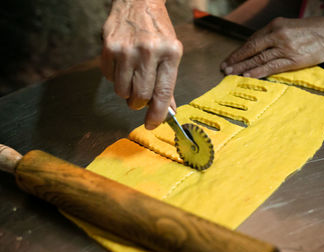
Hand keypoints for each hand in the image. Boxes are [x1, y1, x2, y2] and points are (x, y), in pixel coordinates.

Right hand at [101, 0, 182, 129]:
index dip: (157, 114)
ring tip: (132, 77)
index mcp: (170, 53)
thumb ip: (168, 82)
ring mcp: (127, 49)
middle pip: (141, 97)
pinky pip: (109, 78)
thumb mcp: (171, 52)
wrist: (138, 1)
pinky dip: (115, 78)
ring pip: (122, 91)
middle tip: (140, 98)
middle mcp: (149, 51)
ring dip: (126, 92)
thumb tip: (167, 110)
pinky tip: (122, 65)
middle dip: (139, 104)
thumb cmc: (158, 30)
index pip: (163, 94)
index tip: (152, 124)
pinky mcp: (109, 47)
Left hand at [221, 16, 323, 77]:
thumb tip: (261, 47)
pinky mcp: (293, 59)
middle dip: (236, 59)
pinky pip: (271, 66)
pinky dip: (258, 72)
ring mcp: (285, 47)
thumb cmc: (315, 30)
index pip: (252, 39)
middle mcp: (278, 34)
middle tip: (224, 67)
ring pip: (258, 58)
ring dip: (243, 67)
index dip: (240, 50)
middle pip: (251, 48)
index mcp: (276, 25)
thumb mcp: (292, 26)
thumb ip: (276, 35)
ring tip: (231, 74)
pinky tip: (248, 76)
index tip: (231, 58)